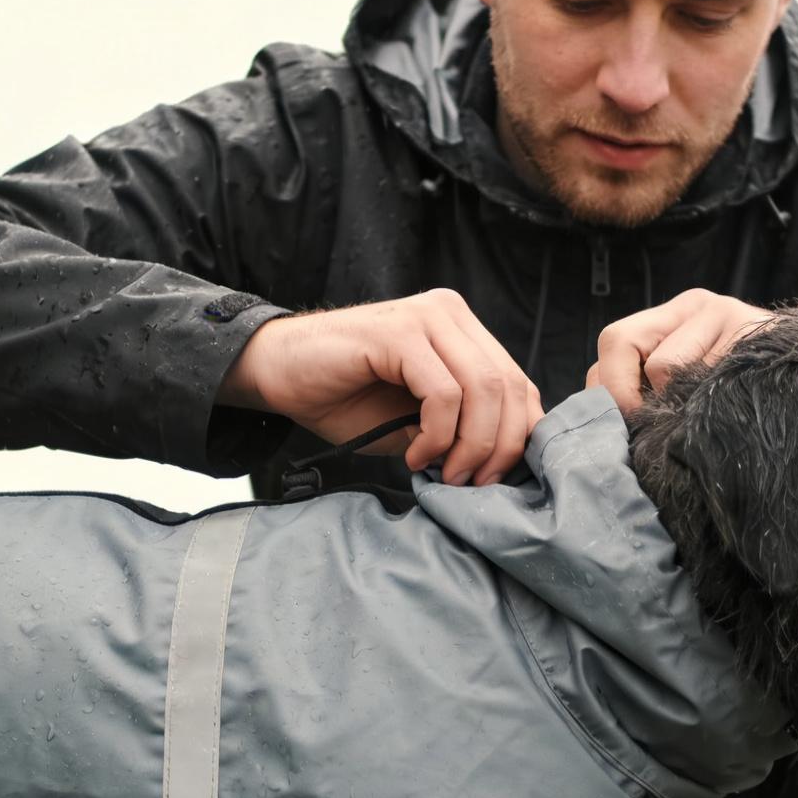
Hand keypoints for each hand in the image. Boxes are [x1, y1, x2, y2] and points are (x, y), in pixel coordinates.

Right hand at [218, 289, 544, 485]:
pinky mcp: (399, 333)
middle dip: (498, 447)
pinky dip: (437, 435)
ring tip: (442, 472)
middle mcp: (450, 314)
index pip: (518, 384)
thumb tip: (502, 463)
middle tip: (470, 483)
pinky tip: (415, 455)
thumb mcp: (417, 421)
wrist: (279, 374)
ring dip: (469, 444)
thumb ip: (461, 428)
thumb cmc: (345, 399)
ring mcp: (426, 318)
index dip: (517, 436)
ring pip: (482, 388)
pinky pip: (442, 392)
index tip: (493, 478)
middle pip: (508, 386)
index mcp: (462, 330)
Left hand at [586, 289, 774, 412]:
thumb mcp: (689, 383)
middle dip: (621, 393)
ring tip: (696, 417)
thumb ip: (646, 389)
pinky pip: (703, 375)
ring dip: (671, 402)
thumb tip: (607, 420)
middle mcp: (692, 304)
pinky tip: (722, 409)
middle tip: (643, 426)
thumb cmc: (741, 390)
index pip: (613, 343)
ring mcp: (722, 310)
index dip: (607, 389)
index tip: (623, 427)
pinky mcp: (749, 327)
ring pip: (662, 365)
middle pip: (619, 340)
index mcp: (669, 316)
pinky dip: (704, 401)